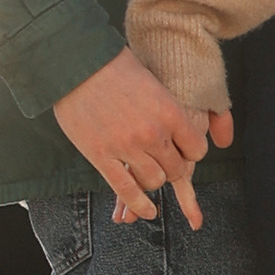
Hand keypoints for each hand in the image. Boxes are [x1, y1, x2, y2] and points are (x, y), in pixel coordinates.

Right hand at [54, 49, 214, 226]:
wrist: (78, 63)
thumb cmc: (116, 66)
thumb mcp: (154, 83)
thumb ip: (168, 108)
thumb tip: (179, 123)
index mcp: (170, 112)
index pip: (196, 149)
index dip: (190, 153)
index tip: (182, 150)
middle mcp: (153, 133)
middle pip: (176, 170)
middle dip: (172, 169)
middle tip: (163, 163)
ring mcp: (126, 147)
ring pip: (153, 181)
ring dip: (153, 181)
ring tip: (147, 174)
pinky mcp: (102, 157)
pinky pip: (127, 191)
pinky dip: (140, 205)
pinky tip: (148, 212)